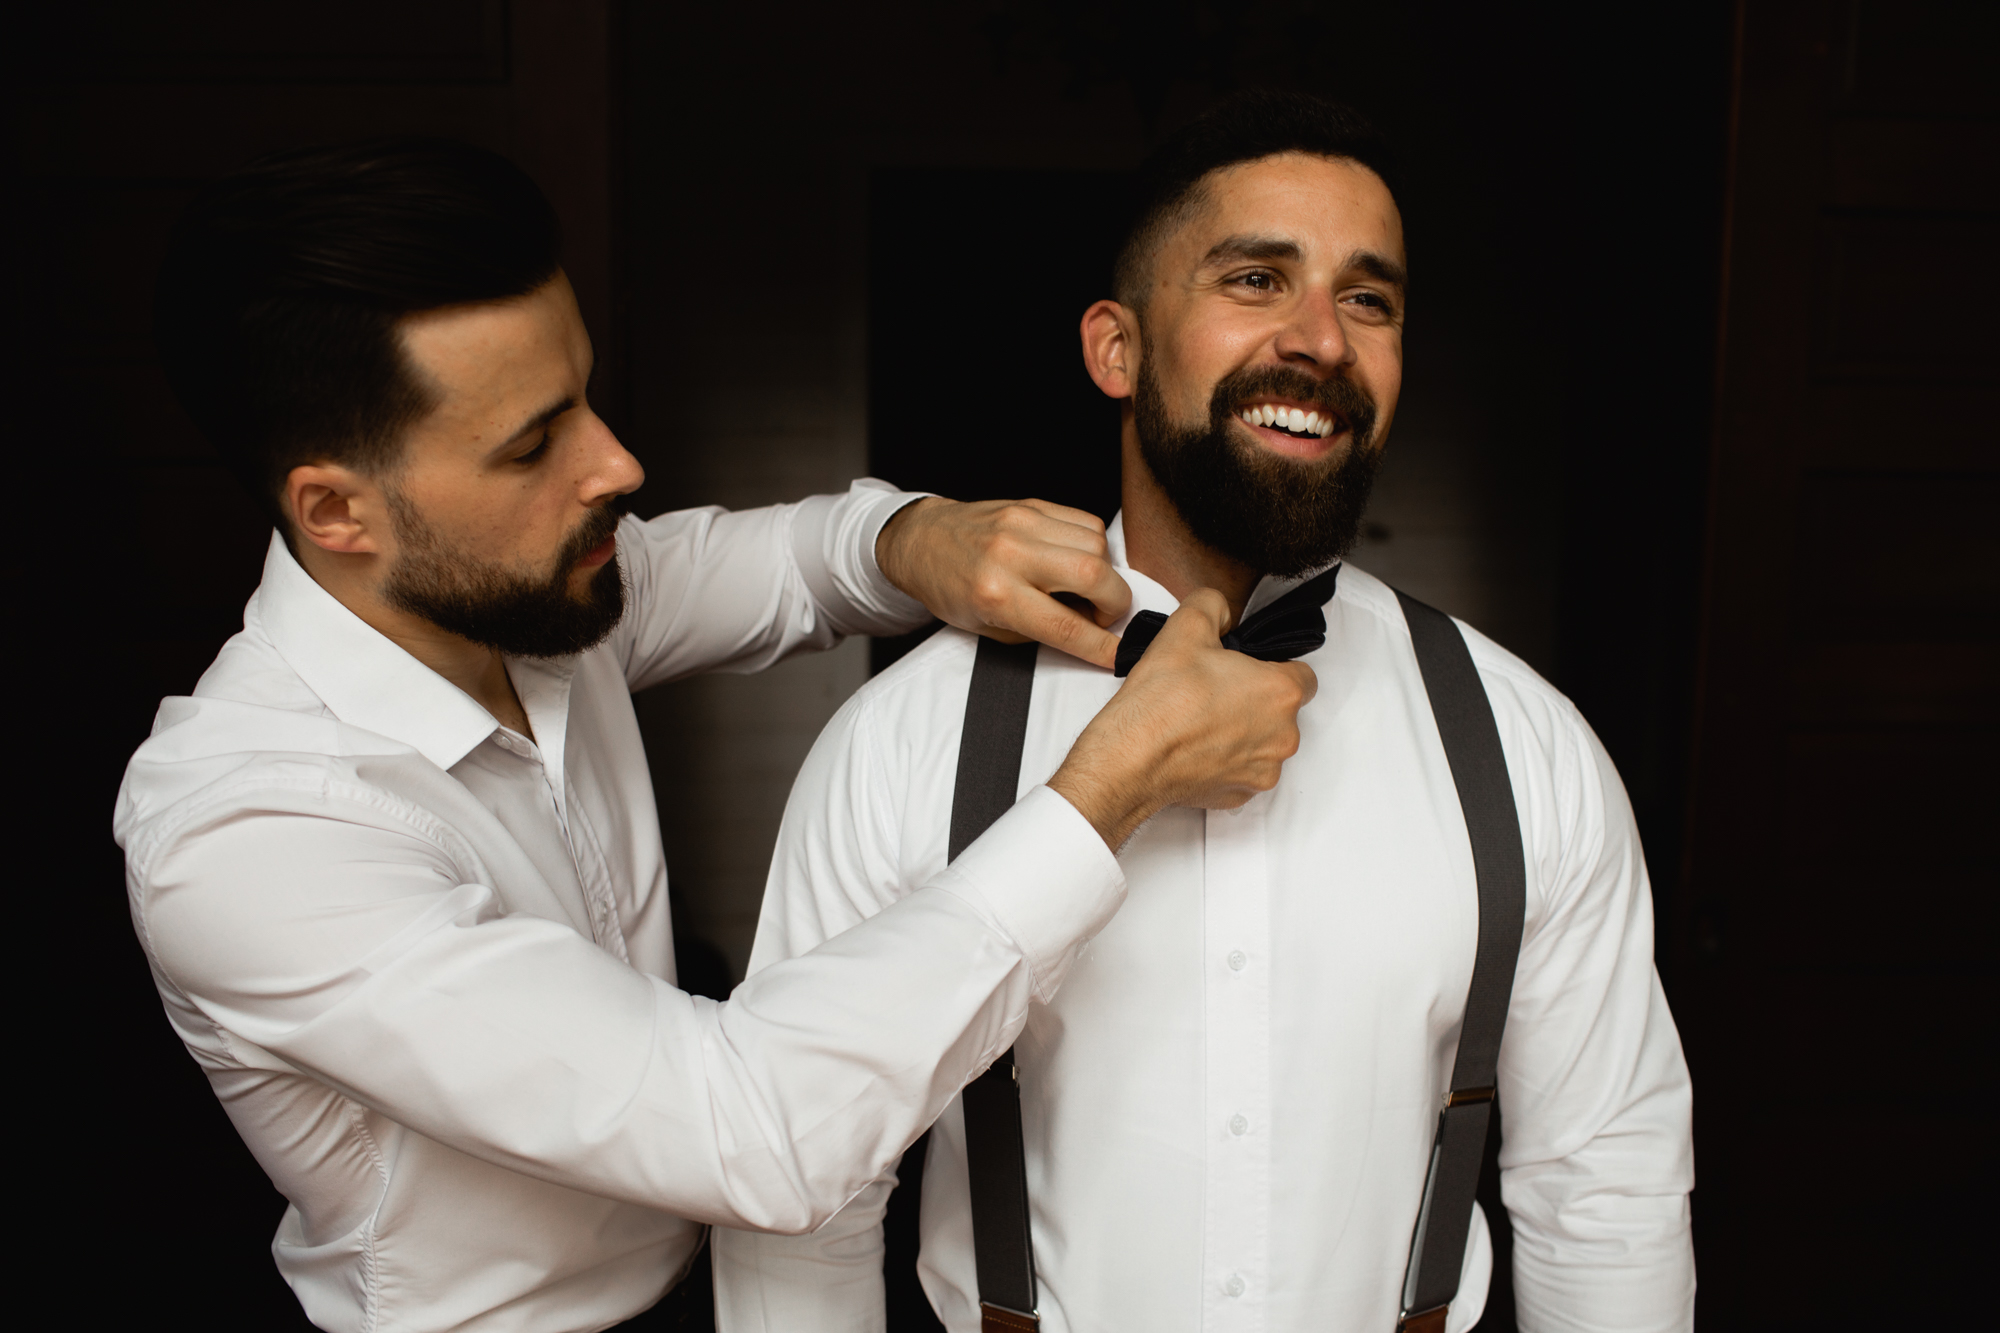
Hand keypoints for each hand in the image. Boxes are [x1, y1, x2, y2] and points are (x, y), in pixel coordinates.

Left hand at [875, 497, 1132, 669]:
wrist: (922, 541)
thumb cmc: (950, 589)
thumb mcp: (988, 629)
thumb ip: (1040, 632)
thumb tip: (1089, 629)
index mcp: (995, 595)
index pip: (1065, 626)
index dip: (1102, 645)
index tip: (1119, 655)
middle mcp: (1011, 554)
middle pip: (1094, 576)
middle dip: (1115, 604)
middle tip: (1103, 616)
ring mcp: (1023, 523)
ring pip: (1097, 544)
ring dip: (1105, 573)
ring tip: (1087, 588)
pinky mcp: (1033, 505)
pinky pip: (1086, 521)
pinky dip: (1094, 546)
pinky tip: (1077, 560)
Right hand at [1048, 589, 1316, 849]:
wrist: (1131, 758)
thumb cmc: (1163, 699)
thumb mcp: (1186, 625)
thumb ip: (1214, 604)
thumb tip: (1222, 612)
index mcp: (1281, 692)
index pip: (1303, 675)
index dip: (1274, 667)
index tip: (1246, 669)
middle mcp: (1284, 736)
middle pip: (1283, 711)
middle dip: (1256, 701)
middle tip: (1215, 691)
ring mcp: (1264, 770)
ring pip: (1264, 743)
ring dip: (1243, 732)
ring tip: (1202, 721)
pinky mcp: (1241, 795)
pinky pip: (1243, 771)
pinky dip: (1226, 760)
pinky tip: (1196, 748)